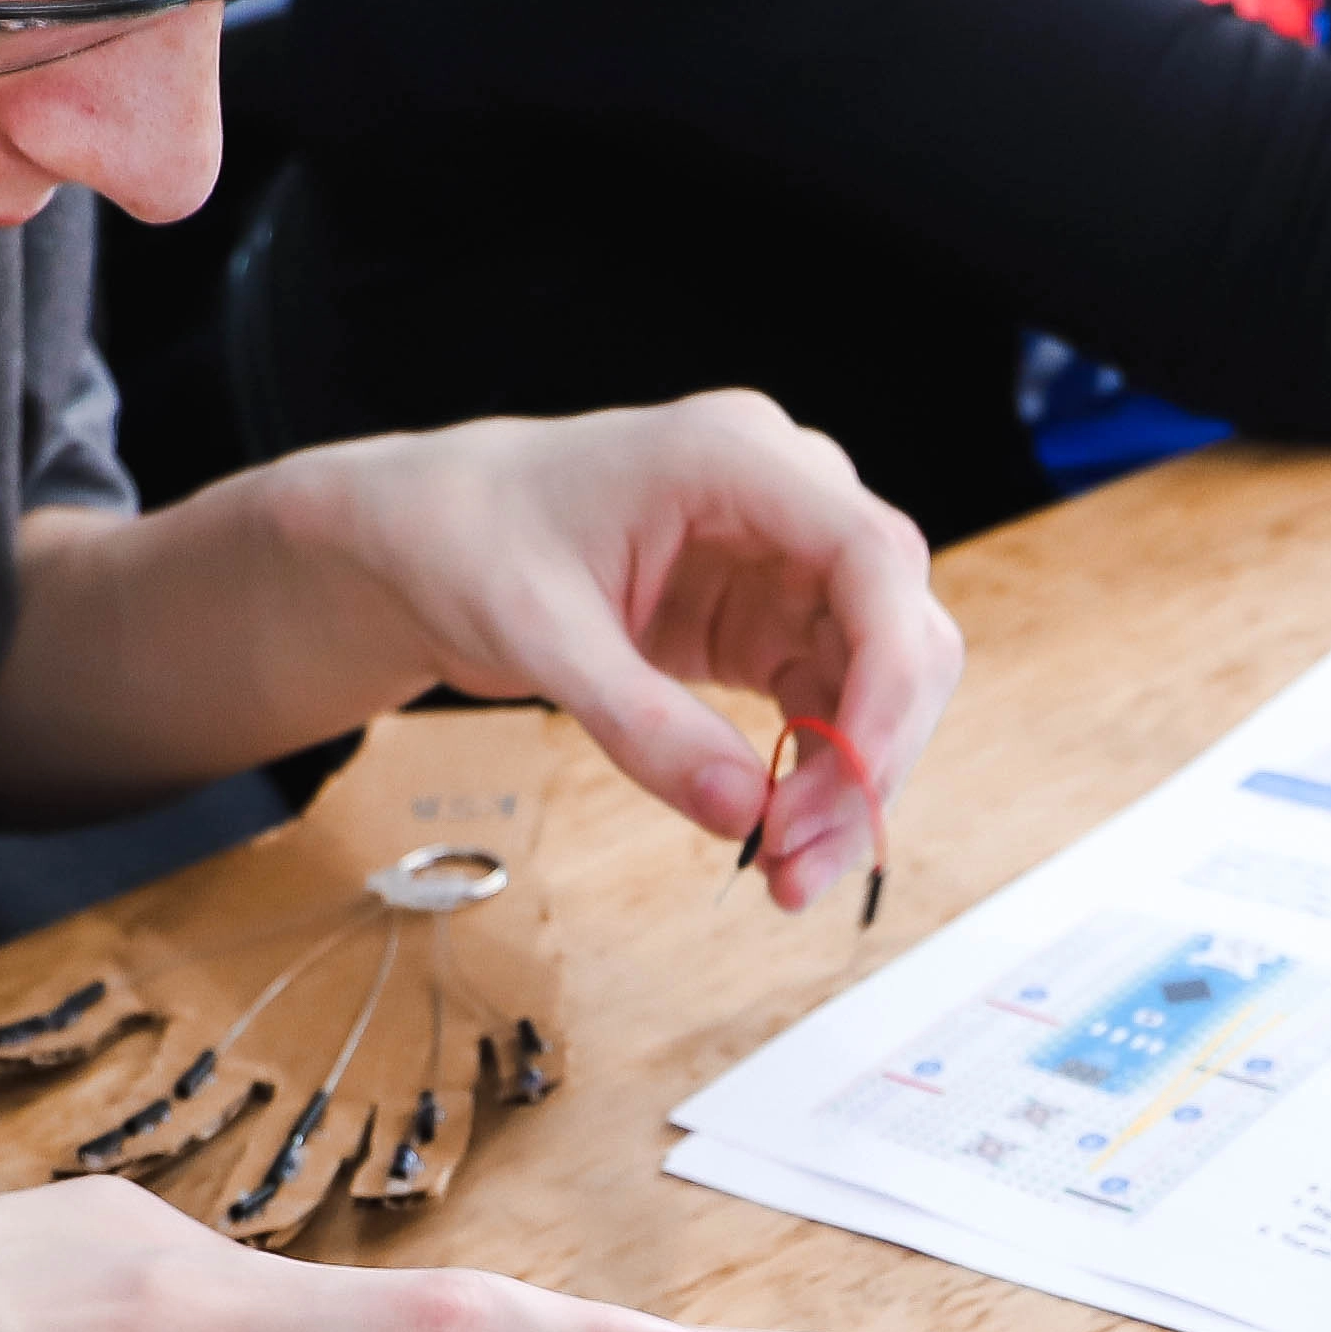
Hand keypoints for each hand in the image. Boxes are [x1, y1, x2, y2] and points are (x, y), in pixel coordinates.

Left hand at [273, 396, 957, 911]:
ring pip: (880, 676)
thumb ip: (639, 723)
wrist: (432, 537)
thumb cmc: (472, 543)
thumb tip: (738, 811)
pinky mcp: (771, 615)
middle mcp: (785, 497)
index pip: (871, 555)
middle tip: (800, 859)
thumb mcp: (539, 636)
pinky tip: (776, 831)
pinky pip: (834, 699)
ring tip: (788, 873)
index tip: (857, 779)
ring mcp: (785, 558)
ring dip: (853, 779)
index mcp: (734, 458)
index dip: (888, 673)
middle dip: (871, 751)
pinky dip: (821, 771)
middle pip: (898, 625)